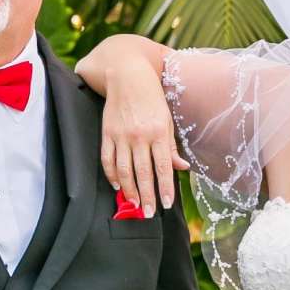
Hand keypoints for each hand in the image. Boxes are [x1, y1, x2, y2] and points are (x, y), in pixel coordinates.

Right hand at [99, 63, 187, 215]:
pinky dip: (112, 175)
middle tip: (149, 213)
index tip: (165, 204)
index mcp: (157, 132)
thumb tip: (182, 168)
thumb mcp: (166, 120)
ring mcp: (121, 135)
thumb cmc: (151, 98)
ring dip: (129, 190)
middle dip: (147, 195)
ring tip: (134, 204)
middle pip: (143, 172)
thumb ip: (171, 147)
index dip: (164, 187)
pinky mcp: (107, 133)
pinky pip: (107, 159)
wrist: (127, 76)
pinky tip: (117, 186)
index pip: (162, 167)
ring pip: (124, 170)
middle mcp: (139, 135)